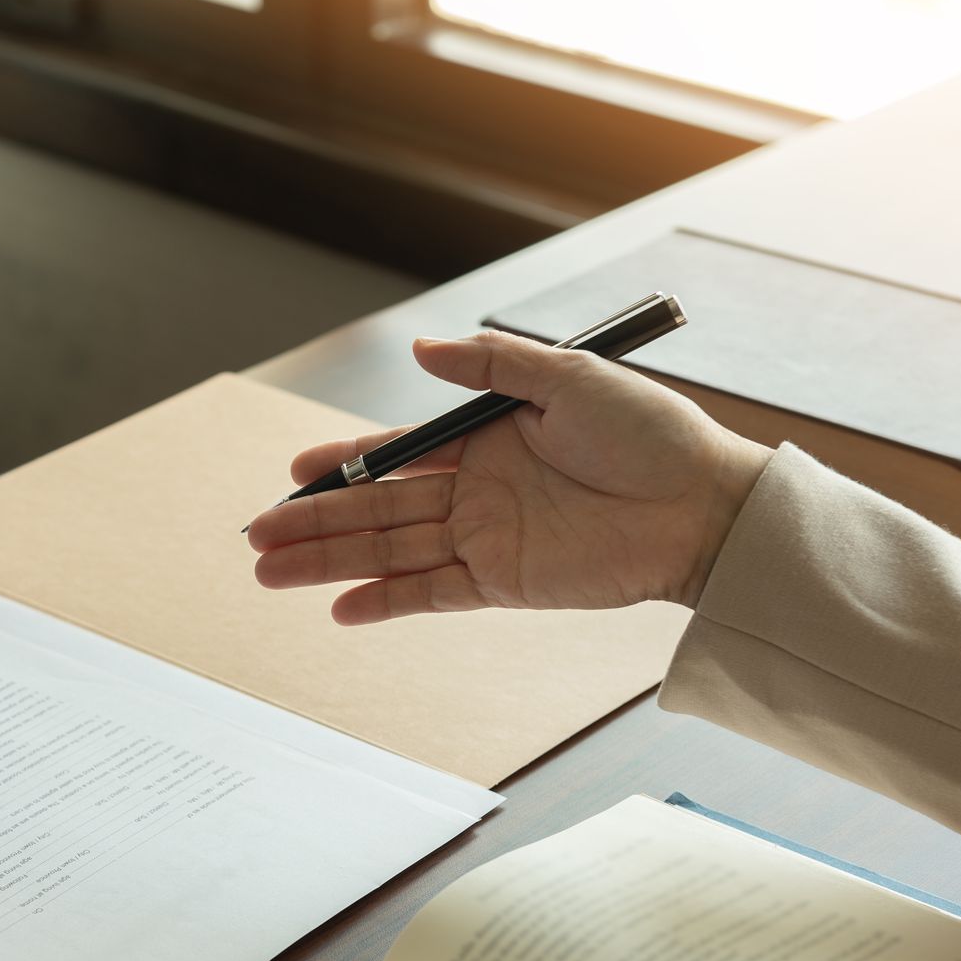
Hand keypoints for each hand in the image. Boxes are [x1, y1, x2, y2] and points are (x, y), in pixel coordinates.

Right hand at [248, 332, 773, 620]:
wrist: (705, 504)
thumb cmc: (650, 433)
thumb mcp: (568, 376)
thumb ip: (490, 366)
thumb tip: (418, 350)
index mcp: (484, 439)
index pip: (396, 453)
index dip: (342, 462)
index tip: (292, 470)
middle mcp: (474, 491)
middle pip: (377, 508)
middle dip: (315, 521)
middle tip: (255, 535)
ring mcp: (485, 540)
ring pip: (390, 553)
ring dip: (330, 563)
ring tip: (270, 573)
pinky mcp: (505, 584)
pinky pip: (432, 596)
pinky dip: (386, 604)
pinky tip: (340, 611)